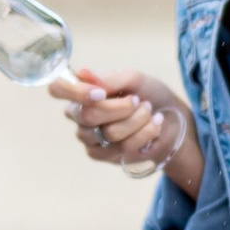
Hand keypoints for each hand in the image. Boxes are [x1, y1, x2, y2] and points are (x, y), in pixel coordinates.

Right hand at [48, 64, 202, 201]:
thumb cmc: (148, 95)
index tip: (101, 93)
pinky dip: (146, 132)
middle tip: (138, 100)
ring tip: (149, 112)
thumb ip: (109, 78)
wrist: (171, 118)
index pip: (58, 89)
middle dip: (122, 107)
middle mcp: (79, 117)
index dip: (75, 92)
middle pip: (88, 115)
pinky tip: (153, 125)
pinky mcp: (105, 156)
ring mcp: (90, 139)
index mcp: (81, 92)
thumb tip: (82, 73)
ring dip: (139, 119)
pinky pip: (125, 147)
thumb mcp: (134, 79)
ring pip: (110, 133)